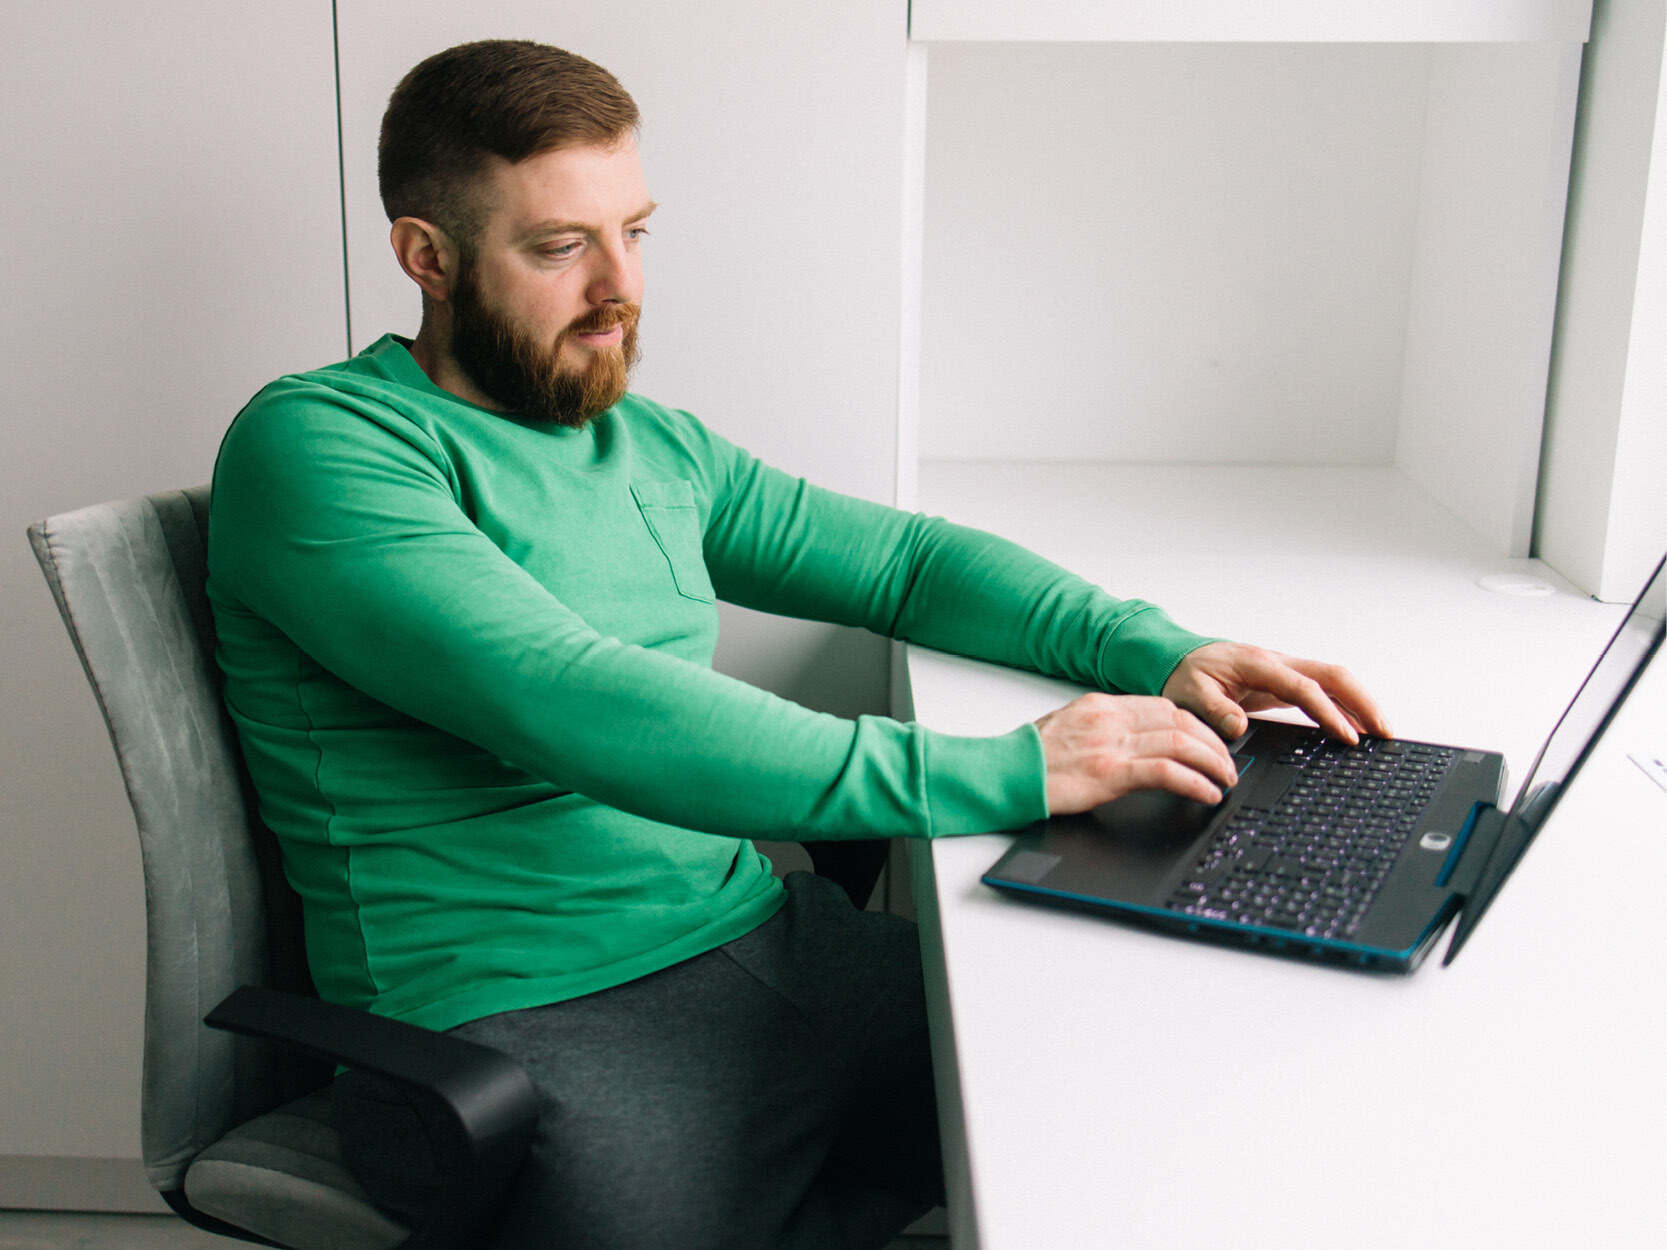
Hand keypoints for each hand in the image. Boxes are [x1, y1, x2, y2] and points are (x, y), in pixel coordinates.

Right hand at [1035, 693, 1240, 815]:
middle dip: (1213, 744)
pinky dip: (1194, 782)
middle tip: (1228, 766)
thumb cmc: (1029, 760)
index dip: (1198, 725)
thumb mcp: (1070, 731)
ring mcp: (1110, 744)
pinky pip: (1166, 772)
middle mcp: (1110, 719)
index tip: (1212, 743)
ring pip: (1181, 742)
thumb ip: (1105, 731)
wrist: (1002, 774)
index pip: (1165, 707)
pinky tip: (1206, 794)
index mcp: (1102, 706)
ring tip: (1225, 781)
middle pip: (1181, 720)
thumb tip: (1140, 746)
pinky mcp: (1109, 773)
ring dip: (1212, 763)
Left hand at [1160, 642, 1391, 744]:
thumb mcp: (1188, 693)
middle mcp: (1277, 663)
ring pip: (1333, 681)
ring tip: (1381, 733)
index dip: (1328, 712)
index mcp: (1257, 664)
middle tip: (1384, 732)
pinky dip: (1343, 706)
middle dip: (1362, 702)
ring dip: (1359, 703)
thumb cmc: (1184, 673)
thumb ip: (1213, 710)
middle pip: (1333, 676)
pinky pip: (1322, 690)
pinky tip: (1355, 726)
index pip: (1303, 687)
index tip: (1346, 736)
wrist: (1176, 657)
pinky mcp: (1283, 682)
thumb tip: (1237, 726)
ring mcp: (1283, 671)